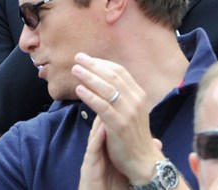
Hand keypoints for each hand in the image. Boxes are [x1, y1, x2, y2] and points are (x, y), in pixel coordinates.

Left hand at [72, 53, 164, 185]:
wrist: (142, 159)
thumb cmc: (133, 136)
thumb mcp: (131, 111)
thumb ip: (120, 98)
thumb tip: (103, 85)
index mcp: (138, 94)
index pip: (120, 72)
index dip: (103, 63)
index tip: (88, 58)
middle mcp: (135, 99)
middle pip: (112, 76)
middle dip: (93, 65)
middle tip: (78, 58)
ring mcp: (129, 111)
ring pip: (106, 88)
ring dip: (89, 77)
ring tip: (75, 70)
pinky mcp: (119, 124)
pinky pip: (102, 106)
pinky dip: (90, 96)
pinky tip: (79, 90)